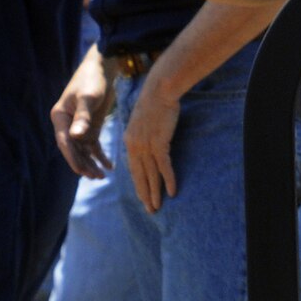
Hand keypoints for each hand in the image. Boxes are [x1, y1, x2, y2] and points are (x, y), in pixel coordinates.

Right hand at [51, 46, 116, 178]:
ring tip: (101, 176)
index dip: (72, 158)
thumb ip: (83, 117)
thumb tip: (75, 136)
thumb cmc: (93, 79)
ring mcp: (78, 126)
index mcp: (60, 117)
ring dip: (90, 163)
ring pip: (82, 150)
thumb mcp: (89, 97)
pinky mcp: (90, 125)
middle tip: (95, 177)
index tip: (81, 172)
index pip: (65, 142)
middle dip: (83, 164)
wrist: (103, 67)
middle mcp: (66, 124)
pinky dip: (99, 155)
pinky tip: (108, 166)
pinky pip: (92, 145)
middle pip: (73, 149)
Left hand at [122, 78, 180, 212]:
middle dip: (144, 194)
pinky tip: (171, 192)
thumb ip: (141, 133)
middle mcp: (135, 147)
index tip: (143, 196)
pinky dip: (167, 180)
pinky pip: (164, 166)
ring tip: (156, 207)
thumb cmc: (153, 101)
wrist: (158, 90)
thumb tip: (147, 141)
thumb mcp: (141, 119)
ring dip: (154, 193)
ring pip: (151, 175)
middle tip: (149, 209)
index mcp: (129, 142)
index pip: (134, 169)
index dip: (139, 184)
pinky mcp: (159, 143)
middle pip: (140, 176)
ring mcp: (147, 146)